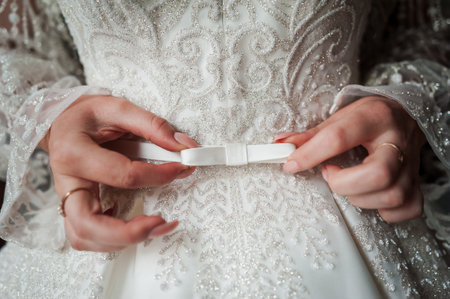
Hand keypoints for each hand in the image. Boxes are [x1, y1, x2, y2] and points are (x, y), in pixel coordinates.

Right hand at [40, 95, 196, 251]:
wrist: (63, 122)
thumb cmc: (88, 116)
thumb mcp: (117, 108)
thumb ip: (151, 125)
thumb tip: (184, 146)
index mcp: (74, 153)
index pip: (123, 175)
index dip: (159, 175)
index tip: (183, 168)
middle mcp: (66, 182)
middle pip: (87, 225)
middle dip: (128, 232)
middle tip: (162, 222)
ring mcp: (66, 199)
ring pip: (84, 238)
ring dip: (121, 241)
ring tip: (155, 227)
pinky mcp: (74, 208)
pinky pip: (86, 236)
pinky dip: (110, 240)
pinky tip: (133, 226)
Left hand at [275, 96, 425, 222]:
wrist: (407, 115)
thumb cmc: (368, 118)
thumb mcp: (340, 118)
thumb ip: (311, 134)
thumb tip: (281, 144)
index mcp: (374, 117)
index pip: (338, 138)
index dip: (309, 155)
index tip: (291, 164)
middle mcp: (397, 140)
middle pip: (378, 173)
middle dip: (344, 184)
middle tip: (331, 175)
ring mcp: (411, 164)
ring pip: (391, 195)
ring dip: (360, 198)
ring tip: (349, 184)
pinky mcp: (418, 182)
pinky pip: (408, 208)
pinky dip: (386, 212)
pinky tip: (370, 197)